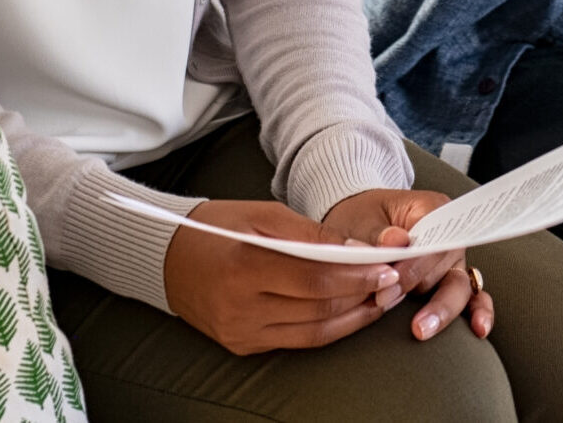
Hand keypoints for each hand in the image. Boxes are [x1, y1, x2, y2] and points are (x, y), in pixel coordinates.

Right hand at [162, 199, 407, 354]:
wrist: (168, 260)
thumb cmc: (218, 227)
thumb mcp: (264, 215)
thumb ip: (311, 235)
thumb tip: (356, 250)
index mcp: (245, 268)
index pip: (315, 280)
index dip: (356, 276)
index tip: (387, 266)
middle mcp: (242, 309)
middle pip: (318, 309)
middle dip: (362, 296)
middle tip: (394, 281)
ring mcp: (241, 334)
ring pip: (312, 332)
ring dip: (353, 317)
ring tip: (382, 298)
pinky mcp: (242, 346)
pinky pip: (296, 341)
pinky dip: (329, 328)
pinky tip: (351, 313)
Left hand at [322, 188, 494, 340]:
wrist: (358, 229)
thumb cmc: (362, 220)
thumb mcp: (362, 220)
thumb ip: (376, 232)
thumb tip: (395, 241)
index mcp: (432, 210)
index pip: (433, 234)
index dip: (413, 262)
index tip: (387, 282)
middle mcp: (448, 235)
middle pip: (446, 262)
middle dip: (417, 285)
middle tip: (384, 300)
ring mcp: (452, 262)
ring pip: (459, 286)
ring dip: (442, 308)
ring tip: (421, 328)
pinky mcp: (450, 284)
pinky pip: (472, 299)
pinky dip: (478, 313)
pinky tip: (478, 329)